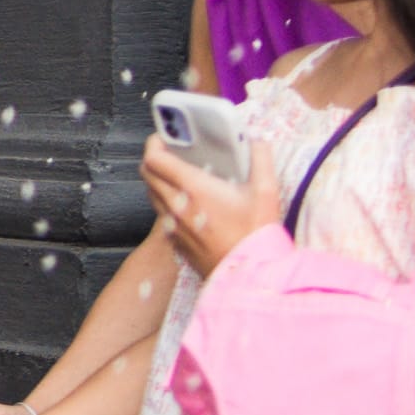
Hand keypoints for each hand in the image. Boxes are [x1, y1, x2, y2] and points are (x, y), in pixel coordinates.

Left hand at [139, 134, 277, 279]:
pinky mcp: (175, 242)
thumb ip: (260, 159)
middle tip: (171, 154)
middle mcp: (176, 206)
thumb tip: (255, 140)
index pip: (154, 159)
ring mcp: (172, 226)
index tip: (164, 138)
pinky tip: (188, 204)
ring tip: (180, 176)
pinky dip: (166, 203)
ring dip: (159, 181)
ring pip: (151, 195)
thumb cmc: (257, 234)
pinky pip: (161, 215)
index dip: (154, 144)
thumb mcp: (267, 191)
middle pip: (147, 175)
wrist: (250, 276)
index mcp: (193, 188)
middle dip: (155, 159)